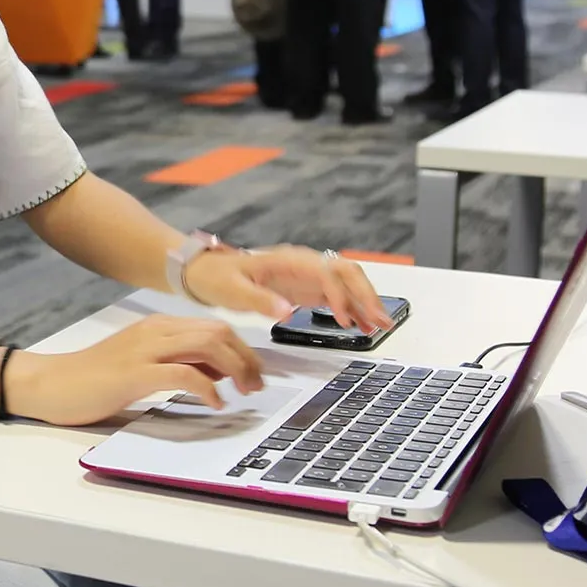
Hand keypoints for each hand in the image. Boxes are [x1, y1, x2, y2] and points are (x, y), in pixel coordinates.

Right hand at [5, 316, 265, 425]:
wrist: (50, 384)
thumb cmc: (92, 379)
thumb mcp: (142, 366)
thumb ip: (178, 363)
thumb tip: (218, 372)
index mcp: (156, 326)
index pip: (213, 326)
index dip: (243, 349)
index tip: (254, 374)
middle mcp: (153, 331)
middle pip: (218, 332)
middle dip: (246, 358)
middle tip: (256, 386)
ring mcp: (144, 350)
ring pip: (207, 345)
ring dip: (235, 369)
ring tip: (243, 393)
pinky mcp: (134, 373)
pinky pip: (184, 373)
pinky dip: (208, 388)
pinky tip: (215, 403)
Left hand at [183, 246, 393, 330]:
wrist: (205, 272)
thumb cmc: (217, 277)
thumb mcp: (233, 290)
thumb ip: (260, 300)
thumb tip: (287, 311)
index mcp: (288, 260)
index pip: (326, 272)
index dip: (340, 295)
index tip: (345, 319)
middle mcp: (303, 264)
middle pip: (346, 272)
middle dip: (366, 295)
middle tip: (381, 321)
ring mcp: (307, 275)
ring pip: (347, 282)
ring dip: (365, 301)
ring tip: (380, 326)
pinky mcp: (306, 288)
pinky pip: (337, 295)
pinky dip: (353, 308)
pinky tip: (362, 325)